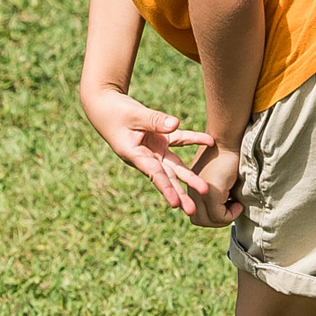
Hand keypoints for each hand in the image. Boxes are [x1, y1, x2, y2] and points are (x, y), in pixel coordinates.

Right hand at [82, 89, 214, 215]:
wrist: (106, 105)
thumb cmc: (115, 111)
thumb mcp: (134, 115)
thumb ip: (154, 120)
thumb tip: (176, 124)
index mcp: (135, 155)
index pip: (153, 175)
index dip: (165, 189)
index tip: (175, 204)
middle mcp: (146, 157)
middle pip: (166, 177)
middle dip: (179, 194)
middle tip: (192, 210)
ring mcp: (154, 149)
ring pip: (175, 166)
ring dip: (189, 177)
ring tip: (204, 190)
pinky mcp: (160, 138)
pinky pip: (180, 141)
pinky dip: (194, 140)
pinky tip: (209, 142)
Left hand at [184, 144, 243, 227]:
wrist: (227, 140)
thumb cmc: (228, 156)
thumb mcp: (219, 177)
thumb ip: (218, 194)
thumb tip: (229, 210)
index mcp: (190, 187)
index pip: (196, 214)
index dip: (212, 215)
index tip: (227, 205)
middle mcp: (190, 191)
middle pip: (198, 220)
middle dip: (216, 221)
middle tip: (231, 209)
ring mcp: (198, 193)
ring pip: (207, 221)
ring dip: (224, 219)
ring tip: (236, 206)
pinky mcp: (210, 193)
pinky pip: (219, 215)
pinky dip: (231, 214)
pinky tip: (239, 203)